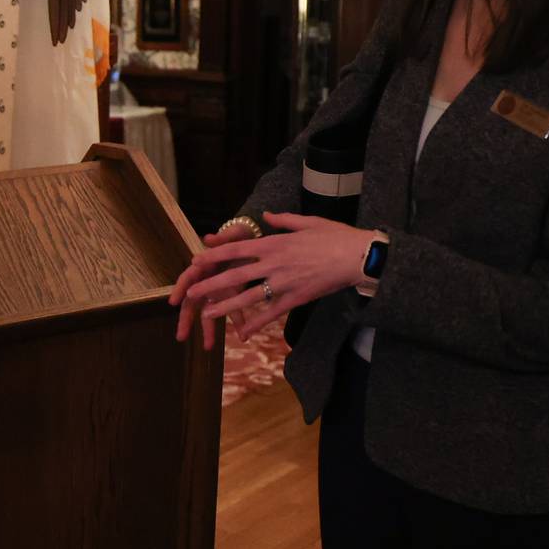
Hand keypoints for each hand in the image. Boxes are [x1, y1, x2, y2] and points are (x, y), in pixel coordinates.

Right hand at [169, 222, 259, 348]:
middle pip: (192, 301)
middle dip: (186, 319)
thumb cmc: (240, 236)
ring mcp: (219, 290)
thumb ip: (222, 239)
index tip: (173, 302)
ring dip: (208, 328)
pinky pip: (232, 311)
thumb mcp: (233, 234)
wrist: (256, 240)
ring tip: (208, 347)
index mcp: (204, 265)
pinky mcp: (232, 295)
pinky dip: (237, 324)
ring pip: (209, 311)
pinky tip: (243, 337)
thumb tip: (208, 238)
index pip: (188, 278)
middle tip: (181, 337)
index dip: (180, 289)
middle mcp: (207, 280)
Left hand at [172, 213, 374, 349]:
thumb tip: (266, 216)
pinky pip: (271, 313)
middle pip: (236, 275)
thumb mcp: (307, 221)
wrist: (357, 257)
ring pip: (248, 297)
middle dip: (211, 285)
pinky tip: (241, 333)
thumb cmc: (335, 236)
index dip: (214, 256)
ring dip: (225, 307)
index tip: (196, 260)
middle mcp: (274, 263)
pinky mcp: (296, 299)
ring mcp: (284, 283)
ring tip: (206, 315)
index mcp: (275, 243)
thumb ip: (282, 221)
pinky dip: (255, 324)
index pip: (237, 249)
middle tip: (190, 293)